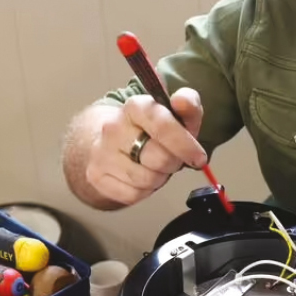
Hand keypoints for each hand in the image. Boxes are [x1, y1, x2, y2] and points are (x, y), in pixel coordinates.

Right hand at [85, 88, 207, 206]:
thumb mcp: (174, 112)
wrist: (109, 139)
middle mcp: (113, 128)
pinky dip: (144, 190)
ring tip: (155, 165)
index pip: (163, 126)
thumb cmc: (148, 127)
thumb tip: (181, 100)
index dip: (186, 145)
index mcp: (135, 106)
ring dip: (159, 177)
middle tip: (172, 158)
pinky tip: (142, 176)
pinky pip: (133, 195)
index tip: (198, 156)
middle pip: (159, 158)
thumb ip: (187, 104)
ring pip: (147, 179)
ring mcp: (102, 153)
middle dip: (173, 162)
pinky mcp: (97, 176)